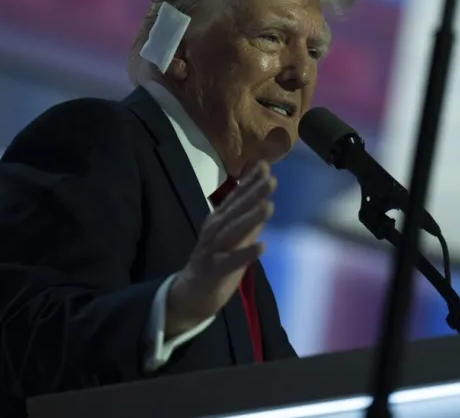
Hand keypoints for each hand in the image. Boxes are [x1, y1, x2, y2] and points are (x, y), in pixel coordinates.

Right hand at [165, 161, 275, 337]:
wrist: (188, 294)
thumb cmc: (214, 263)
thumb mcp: (232, 238)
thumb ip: (247, 220)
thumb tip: (264, 198)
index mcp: (218, 221)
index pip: (235, 198)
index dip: (249, 182)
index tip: (264, 165)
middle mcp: (214, 231)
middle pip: (235, 211)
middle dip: (253, 194)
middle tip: (271, 179)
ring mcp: (212, 250)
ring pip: (233, 232)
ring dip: (250, 219)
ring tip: (269, 206)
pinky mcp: (214, 271)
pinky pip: (231, 262)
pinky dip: (246, 254)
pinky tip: (262, 246)